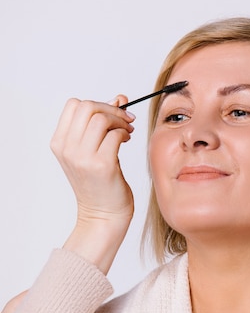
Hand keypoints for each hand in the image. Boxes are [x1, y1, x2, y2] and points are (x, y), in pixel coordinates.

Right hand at [50, 96, 135, 272]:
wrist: (103, 214)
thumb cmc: (101, 183)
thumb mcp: (95, 150)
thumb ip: (103, 124)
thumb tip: (120, 98)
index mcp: (60, 143)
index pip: (74, 105)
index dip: (98, 103)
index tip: (113, 112)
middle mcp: (67, 148)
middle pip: (88, 107)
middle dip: (111, 110)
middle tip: (125, 120)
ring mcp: (82, 157)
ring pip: (102, 118)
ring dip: (120, 121)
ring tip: (127, 132)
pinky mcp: (102, 165)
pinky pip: (115, 135)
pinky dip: (125, 134)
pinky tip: (126, 142)